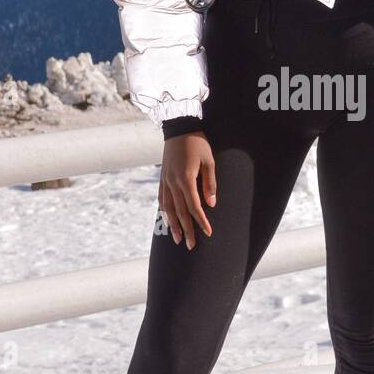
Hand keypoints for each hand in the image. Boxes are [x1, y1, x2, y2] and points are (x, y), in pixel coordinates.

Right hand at [158, 133, 216, 249]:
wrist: (179, 128)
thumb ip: (210, 183)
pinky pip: (162, 199)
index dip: (201, 221)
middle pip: (180, 212)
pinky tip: (168, 220)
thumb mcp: (209, 161)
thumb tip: (211, 204)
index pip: (194, 207)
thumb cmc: (198, 143)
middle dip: (187, 230)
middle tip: (192, 246)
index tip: (208, 233)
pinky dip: (165, 212)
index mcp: (186, 179)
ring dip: (173, 225)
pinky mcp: (162, 178)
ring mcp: (165, 181)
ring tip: (178, 239)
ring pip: (168, 209)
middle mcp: (173, 183)